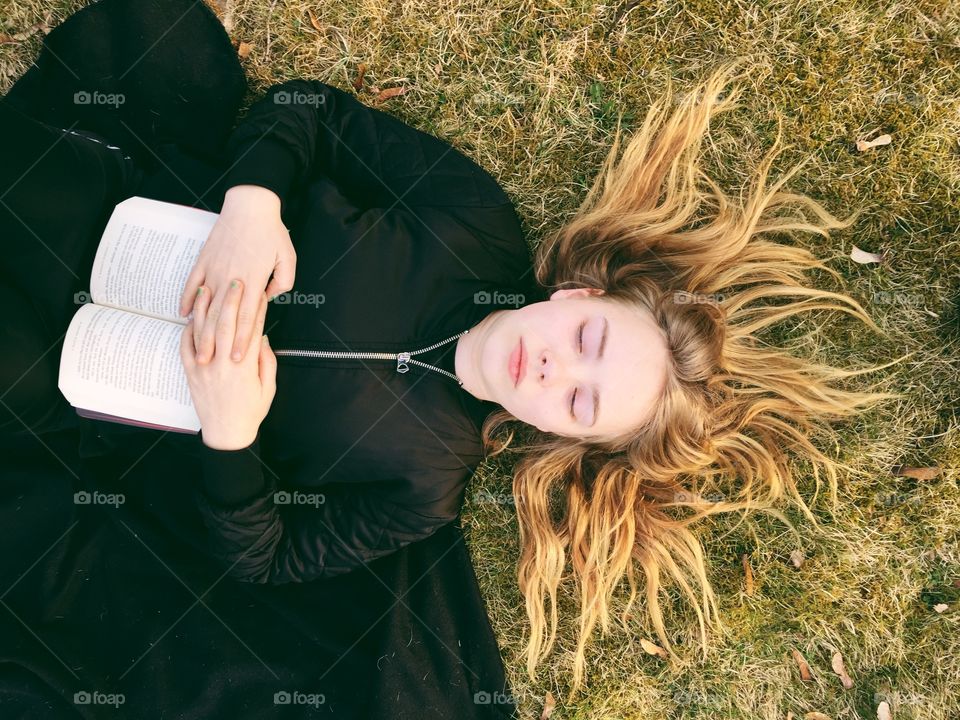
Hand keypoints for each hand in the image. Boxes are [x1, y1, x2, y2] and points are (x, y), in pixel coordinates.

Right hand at [179, 185, 295, 363]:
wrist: (250, 205)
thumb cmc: (272, 232)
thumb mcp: (287, 258)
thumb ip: (283, 282)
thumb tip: (270, 298)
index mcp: (254, 281)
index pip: (248, 319)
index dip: (242, 341)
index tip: (237, 360)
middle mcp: (232, 279)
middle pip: (223, 318)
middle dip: (218, 344)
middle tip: (211, 366)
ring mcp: (215, 270)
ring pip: (205, 306)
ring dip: (200, 330)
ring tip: (197, 349)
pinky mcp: (204, 261)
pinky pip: (192, 284)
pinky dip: (186, 300)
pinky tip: (182, 316)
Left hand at [180, 281, 276, 449]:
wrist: (226, 434)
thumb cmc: (251, 412)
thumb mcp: (268, 387)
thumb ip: (266, 361)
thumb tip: (260, 337)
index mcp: (245, 366)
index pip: (251, 329)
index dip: (255, 309)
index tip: (258, 292)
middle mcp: (223, 363)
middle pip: (226, 323)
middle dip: (231, 299)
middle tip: (235, 281)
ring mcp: (204, 367)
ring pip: (203, 331)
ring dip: (205, 308)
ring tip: (208, 288)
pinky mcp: (191, 373)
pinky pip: (186, 346)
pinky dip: (188, 330)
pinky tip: (192, 316)